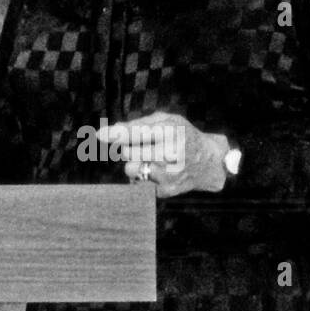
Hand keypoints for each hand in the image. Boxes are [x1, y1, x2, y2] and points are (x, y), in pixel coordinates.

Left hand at [97, 112, 229, 197]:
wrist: (209, 162)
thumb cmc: (183, 135)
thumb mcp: (168, 120)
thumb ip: (140, 123)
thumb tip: (112, 130)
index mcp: (171, 132)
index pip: (138, 133)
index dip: (117, 134)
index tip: (100, 135)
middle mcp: (171, 153)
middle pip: (128, 152)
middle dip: (128, 148)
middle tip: (142, 146)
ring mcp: (169, 174)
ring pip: (130, 169)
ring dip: (132, 163)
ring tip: (148, 159)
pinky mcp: (167, 190)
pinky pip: (138, 183)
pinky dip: (140, 176)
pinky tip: (155, 171)